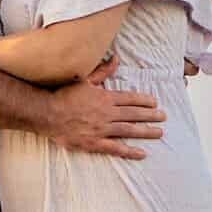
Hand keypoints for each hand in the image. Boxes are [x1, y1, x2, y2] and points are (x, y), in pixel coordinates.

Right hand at [47, 55, 162, 159]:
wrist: (47, 114)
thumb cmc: (64, 95)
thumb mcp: (85, 80)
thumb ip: (103, 71)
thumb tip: (116, 58)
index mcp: (105, 97)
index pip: (130, 98)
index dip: (144, 101)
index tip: (155, 103)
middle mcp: (107, 113)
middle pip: (134, 114)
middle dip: (151, 115)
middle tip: (164, 117)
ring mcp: (102, 129)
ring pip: (129, 130)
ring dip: (146, 131)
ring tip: (159, 132)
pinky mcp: (94, 143)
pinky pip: (116, 148)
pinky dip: (130, 151)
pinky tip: (142, 153)